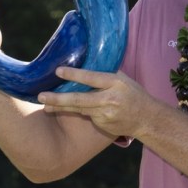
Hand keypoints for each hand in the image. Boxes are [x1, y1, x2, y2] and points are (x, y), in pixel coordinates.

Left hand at [38, 68, 154, 137]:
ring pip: (79, 109)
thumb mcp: (124, 79)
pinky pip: (87, 116)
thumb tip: (86, 61)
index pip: (92, 78)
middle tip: (41, 96)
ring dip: (61, 106)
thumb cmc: (134, 94)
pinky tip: (66, 109)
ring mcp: (106, 115)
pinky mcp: (103, 125)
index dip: (74, 75)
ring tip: (45, 105)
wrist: (146, 119)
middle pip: (80, 99)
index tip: (58, 71)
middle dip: (58, 98)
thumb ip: (106, 73)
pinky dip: (78, 111)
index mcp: (116, 83)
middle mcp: (110, 99)